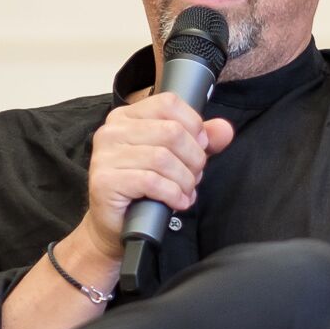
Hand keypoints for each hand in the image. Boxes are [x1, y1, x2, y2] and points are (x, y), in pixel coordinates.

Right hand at [79, 95, 234, 259]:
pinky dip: (172, 194)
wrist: (117, 225)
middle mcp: (112, 130)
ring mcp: (105, 155)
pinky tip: (177, 202)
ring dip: (184, 179)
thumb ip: (200, 140)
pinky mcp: (105, 180)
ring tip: (186, 191)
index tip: (200, 146)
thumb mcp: (177, 158)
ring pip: (162, 158)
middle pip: (171, 131)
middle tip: (194, 175)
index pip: (168, 103)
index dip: (194, 124)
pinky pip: (150, 181)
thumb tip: (224, 130)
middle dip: (193, 158)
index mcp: (127, 116)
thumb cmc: (144, 189)